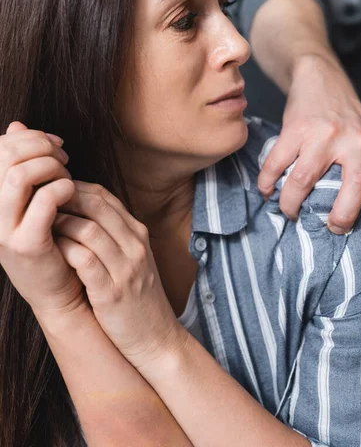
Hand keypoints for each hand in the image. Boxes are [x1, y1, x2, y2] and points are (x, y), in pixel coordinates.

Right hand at [0, 121, 84, 318]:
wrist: (56, 288)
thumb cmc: (47, 236)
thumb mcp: (30, 196)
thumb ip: (21, 161)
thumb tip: (16, 125)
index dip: (29, 136)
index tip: (55, 144)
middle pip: (6, 155)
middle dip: (42, 148)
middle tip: (64, 160)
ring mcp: (1, 229)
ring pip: (19, 175)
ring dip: (51, 168)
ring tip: (67, 178)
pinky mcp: (25, 244)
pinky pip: (44, 201)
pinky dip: (62, 188)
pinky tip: (71, 193)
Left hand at [53, 181, 186, 368]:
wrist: (156, 338)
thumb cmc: (137, 297)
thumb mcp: (133, 258)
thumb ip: (113, 234)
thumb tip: (79, 211)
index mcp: (138, 234)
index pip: (104, 196)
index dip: (75, 188)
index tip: (52, 192)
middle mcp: (134, 245)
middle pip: (96, 205)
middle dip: (64, 198)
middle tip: (39, 202)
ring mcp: (125, 268)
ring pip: (89, 229)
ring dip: (60, 223)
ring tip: (41, 226)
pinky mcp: (112, 292)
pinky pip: (84, 260)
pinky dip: (65, 250)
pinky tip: (51, 250)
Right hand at [257, 55, 360, 251]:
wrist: (321, 79)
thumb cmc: (346, 119)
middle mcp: (355, 142)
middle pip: (355, 188)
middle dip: (341, 217)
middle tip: (331, 228)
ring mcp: (324, 135)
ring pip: (304, 181)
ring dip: (291, 204)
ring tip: (289, 211)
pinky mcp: (296, 128)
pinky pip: (276, 165)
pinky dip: (268, 183)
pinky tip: (267, 190)